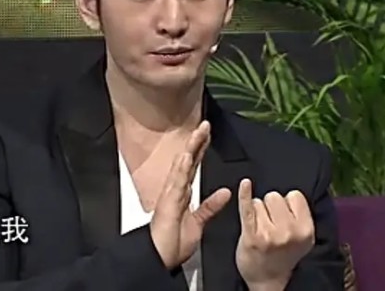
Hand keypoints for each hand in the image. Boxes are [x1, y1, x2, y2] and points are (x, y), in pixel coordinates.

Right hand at [149, 121, 232, 268]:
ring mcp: (170, 195)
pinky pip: (176, 184)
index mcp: (183, 194)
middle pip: (187, 161)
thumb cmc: (173, 243)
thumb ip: (210, 207)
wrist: (159, 258)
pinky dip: (181, 169)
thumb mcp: (198, 223)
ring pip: (181, 167)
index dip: (200, 150)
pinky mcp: (167, 203)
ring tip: (198, 133)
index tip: (207, 135)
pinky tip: (186, 156)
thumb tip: (225, 192)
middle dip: (196, 143)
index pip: (193, 166)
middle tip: (205, 125)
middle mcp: (175, 191)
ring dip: (190, 150)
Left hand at [235, 179, 314, 289]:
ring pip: (259, 202)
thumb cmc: (283, 256)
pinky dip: (244, 194)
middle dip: (271, 207)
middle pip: (275, 196)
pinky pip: (247, 208)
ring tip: (262, 230)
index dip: (287, 204)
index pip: (294, 195)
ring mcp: (269, 234)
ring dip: (258, 213)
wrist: (268, 280)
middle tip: (271, 225)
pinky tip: (245, 184)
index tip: (284, 216)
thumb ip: (301, 216)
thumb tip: (291, 193)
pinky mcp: (251, 236)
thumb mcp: (303, 238)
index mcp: (305, 230)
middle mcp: (289, 232)